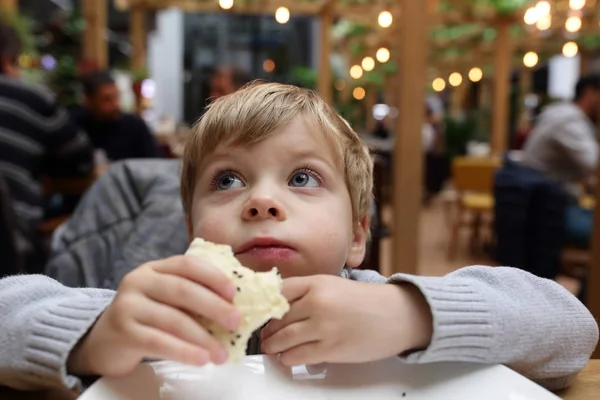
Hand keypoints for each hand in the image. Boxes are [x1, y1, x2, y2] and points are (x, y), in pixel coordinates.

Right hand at [67, 255, 240, 376]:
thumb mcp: (164, 297)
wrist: (102, 341)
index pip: (187, 264)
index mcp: (155, 268)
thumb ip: (192, 294)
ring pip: (172, 319)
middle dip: (213, 306)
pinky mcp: (124, 332)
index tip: (234, 292)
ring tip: (222, 353)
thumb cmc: (146, 317)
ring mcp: (128, 306)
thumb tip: (234, 306)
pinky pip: (159, 342)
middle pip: (182, 290)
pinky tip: (200, 359)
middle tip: (235, 322)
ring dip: (202, 337)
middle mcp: (139, 281)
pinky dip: (183, 351)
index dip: (213, 276)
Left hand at [260, 275, 432, 365]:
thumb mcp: (334, 285)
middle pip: (277, 318)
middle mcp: (317, 302)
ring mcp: (323, 327)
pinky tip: (287, 357)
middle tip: (264, 335)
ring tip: (271, 347)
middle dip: (267, 329)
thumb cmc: (367, 301)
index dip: (267, 305)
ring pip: (283, 339)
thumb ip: (308, 292)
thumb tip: (279, 307)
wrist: (396, 316)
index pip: (279, 292)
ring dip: (273, 346)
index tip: (262, 313)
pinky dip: (287, 358)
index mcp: (317, 283)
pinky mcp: (330, 349)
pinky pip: (297, 355)